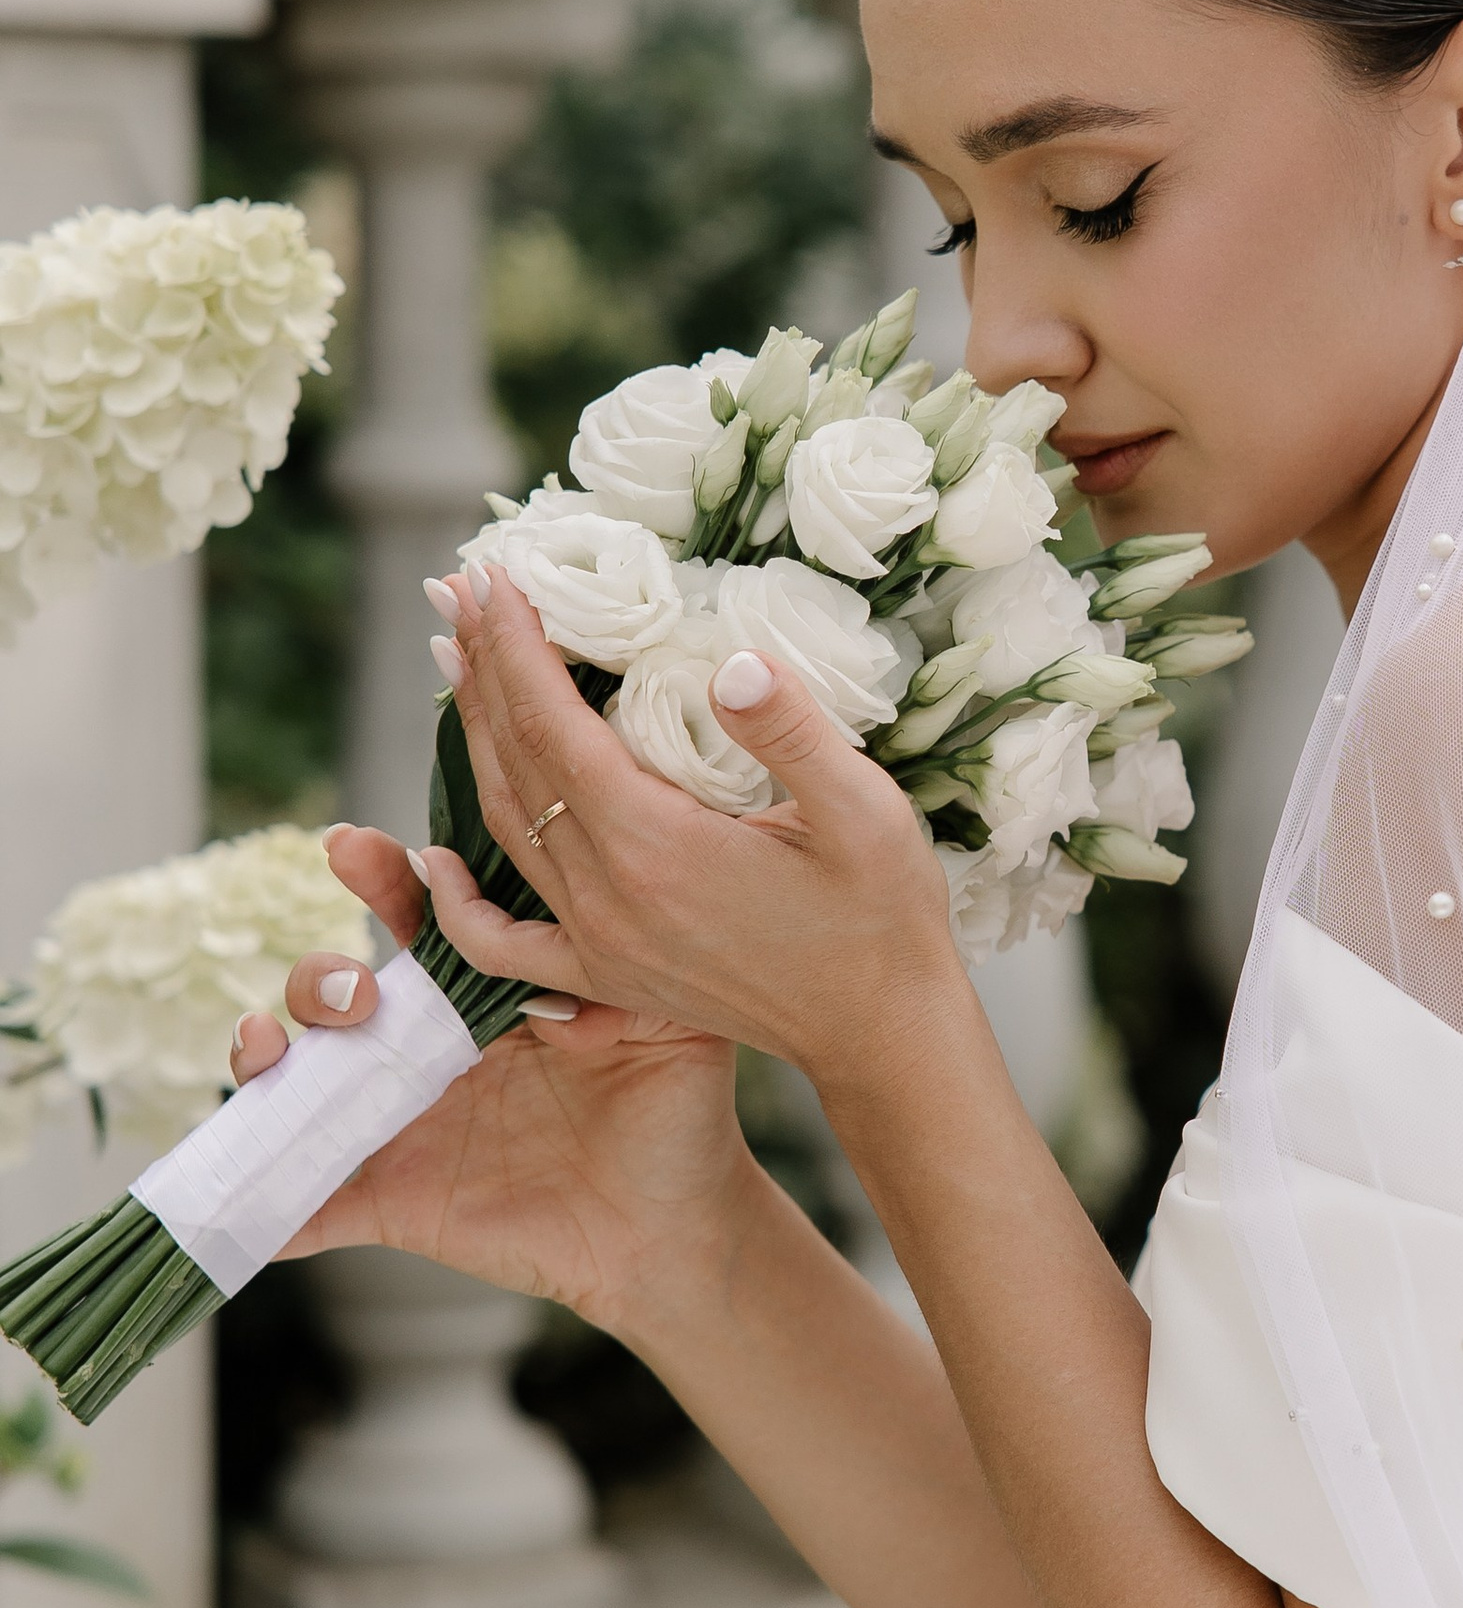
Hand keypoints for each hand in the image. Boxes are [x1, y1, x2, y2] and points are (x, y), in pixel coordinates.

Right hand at [229, 827, 755, 1335]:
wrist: (676, 1229)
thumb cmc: (675, 1114)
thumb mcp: (673, 1024)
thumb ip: (622, 975)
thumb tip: (550, 980)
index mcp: (485, 993)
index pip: (418, 920)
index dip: (380, 877)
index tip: (355, 848)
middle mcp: (426, 1050)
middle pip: (335, 991)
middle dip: (322, 975)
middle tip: (361, 991)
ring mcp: (398, 1125)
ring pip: (296, 1081)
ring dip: (262, 1058)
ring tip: (270, 1048)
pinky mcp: (390, 1202)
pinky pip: (306, 1207)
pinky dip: (261, 1206)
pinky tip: (238, 1196)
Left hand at [419, 561, 975, 1127]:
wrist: (882, 1030)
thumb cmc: (883, 913)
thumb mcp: (865, 810)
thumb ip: (793, 733)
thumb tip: (732, 663)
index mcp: (658, 845)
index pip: (555, 724)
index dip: (517, 646)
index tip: (494, 576)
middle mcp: (609, 895)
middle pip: (514, 764)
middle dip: (482, 670)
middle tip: (455, 592)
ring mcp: (599, 941)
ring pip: (505, 826)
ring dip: (471, 741)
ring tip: (455, 664)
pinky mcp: (607, 975)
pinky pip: (502, 942)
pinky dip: (456, 901)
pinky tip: (433, 860)